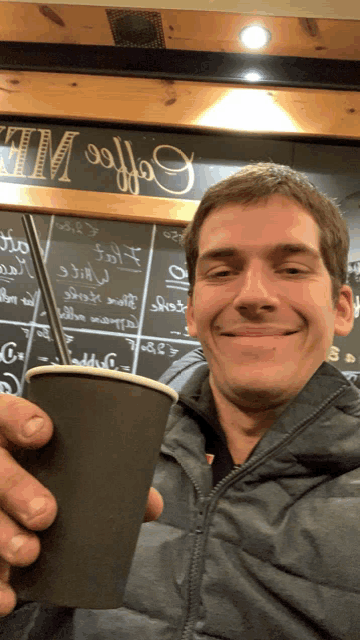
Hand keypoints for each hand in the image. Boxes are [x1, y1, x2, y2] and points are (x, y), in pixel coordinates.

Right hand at [0, 395, 163, 616]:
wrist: (16, 495)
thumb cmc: (46, 472)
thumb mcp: (66, 466)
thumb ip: (107, 478)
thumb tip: (152, 504)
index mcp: (9, 433)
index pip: (4, 412)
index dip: (18, 418)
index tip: (42, 432)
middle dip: (15, 488)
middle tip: (45, 513)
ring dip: (2, 535)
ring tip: (29, 552)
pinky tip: (9, 596)